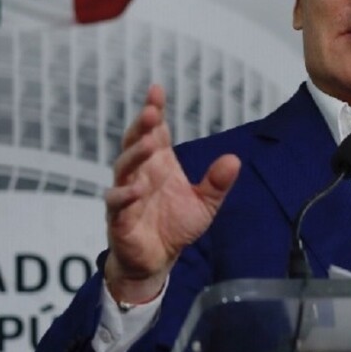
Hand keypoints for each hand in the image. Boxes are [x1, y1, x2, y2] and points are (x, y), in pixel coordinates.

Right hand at [102, 85, 240, 304]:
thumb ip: (217, 183)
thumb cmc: (175, 227)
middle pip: (135, 143)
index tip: (157, 90)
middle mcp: (140, 174)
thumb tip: (234, 160)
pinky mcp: (119, 219)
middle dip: (142, 126)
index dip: (154, 111)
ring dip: (135, 155)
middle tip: (153, 112)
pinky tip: (136, 189)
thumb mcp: (205, 204)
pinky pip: (116, 203)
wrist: (158, 261)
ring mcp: (126, 195)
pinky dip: (124, 195)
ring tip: (149, 144)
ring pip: (123, 169)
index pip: (154, 132)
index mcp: (159, 165)